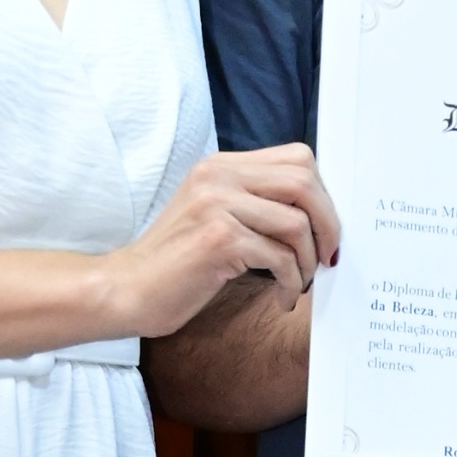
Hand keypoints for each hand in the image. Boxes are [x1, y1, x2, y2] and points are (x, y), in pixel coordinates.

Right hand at [103, 143, 336, 340]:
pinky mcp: (219, 239)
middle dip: (328, 225)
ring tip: (299, 283)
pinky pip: (281, 259)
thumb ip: (255, 203)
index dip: (323, 195)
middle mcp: (218, 176)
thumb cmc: (178, 263)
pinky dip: (291, 284)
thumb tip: (318, 215)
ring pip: (297, 224)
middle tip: (326, 257)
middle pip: (305, 182)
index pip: (298, 158)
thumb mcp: (214, 216)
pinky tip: (282, 298)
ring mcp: (217, 204)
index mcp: (220, 166)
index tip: (324, 229)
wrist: (128, 289)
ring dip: (308, 262)